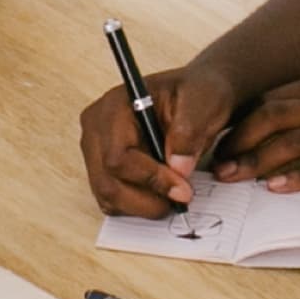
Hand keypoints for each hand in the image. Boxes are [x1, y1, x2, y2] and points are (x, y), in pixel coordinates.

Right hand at [80, 61, 239, 218]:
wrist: (196, 97)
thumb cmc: (196, 94)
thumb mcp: (203, 102)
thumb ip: (188, 132)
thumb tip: (177, 167)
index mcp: (115, 106)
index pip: (118, 156)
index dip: (150, 178)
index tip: (182, 189)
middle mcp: (97, 128)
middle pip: (106, 182)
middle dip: (146, 200)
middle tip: (180, 199)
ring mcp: (96, 149)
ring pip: (108, 196)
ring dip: (143, 205)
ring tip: (173, 194)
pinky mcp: (103, 167)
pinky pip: (112, 200)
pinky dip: (137, 205)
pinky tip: (160, 191)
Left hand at [216, 68, 299, 191]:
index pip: (280, 94)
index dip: (247, 113)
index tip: (225, 131)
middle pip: (276, 116)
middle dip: (240, 137)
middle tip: (218, 159)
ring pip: (294, 143)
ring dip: (257, 161)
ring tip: (233, 177)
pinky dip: (299, 178)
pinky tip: (276, 188)